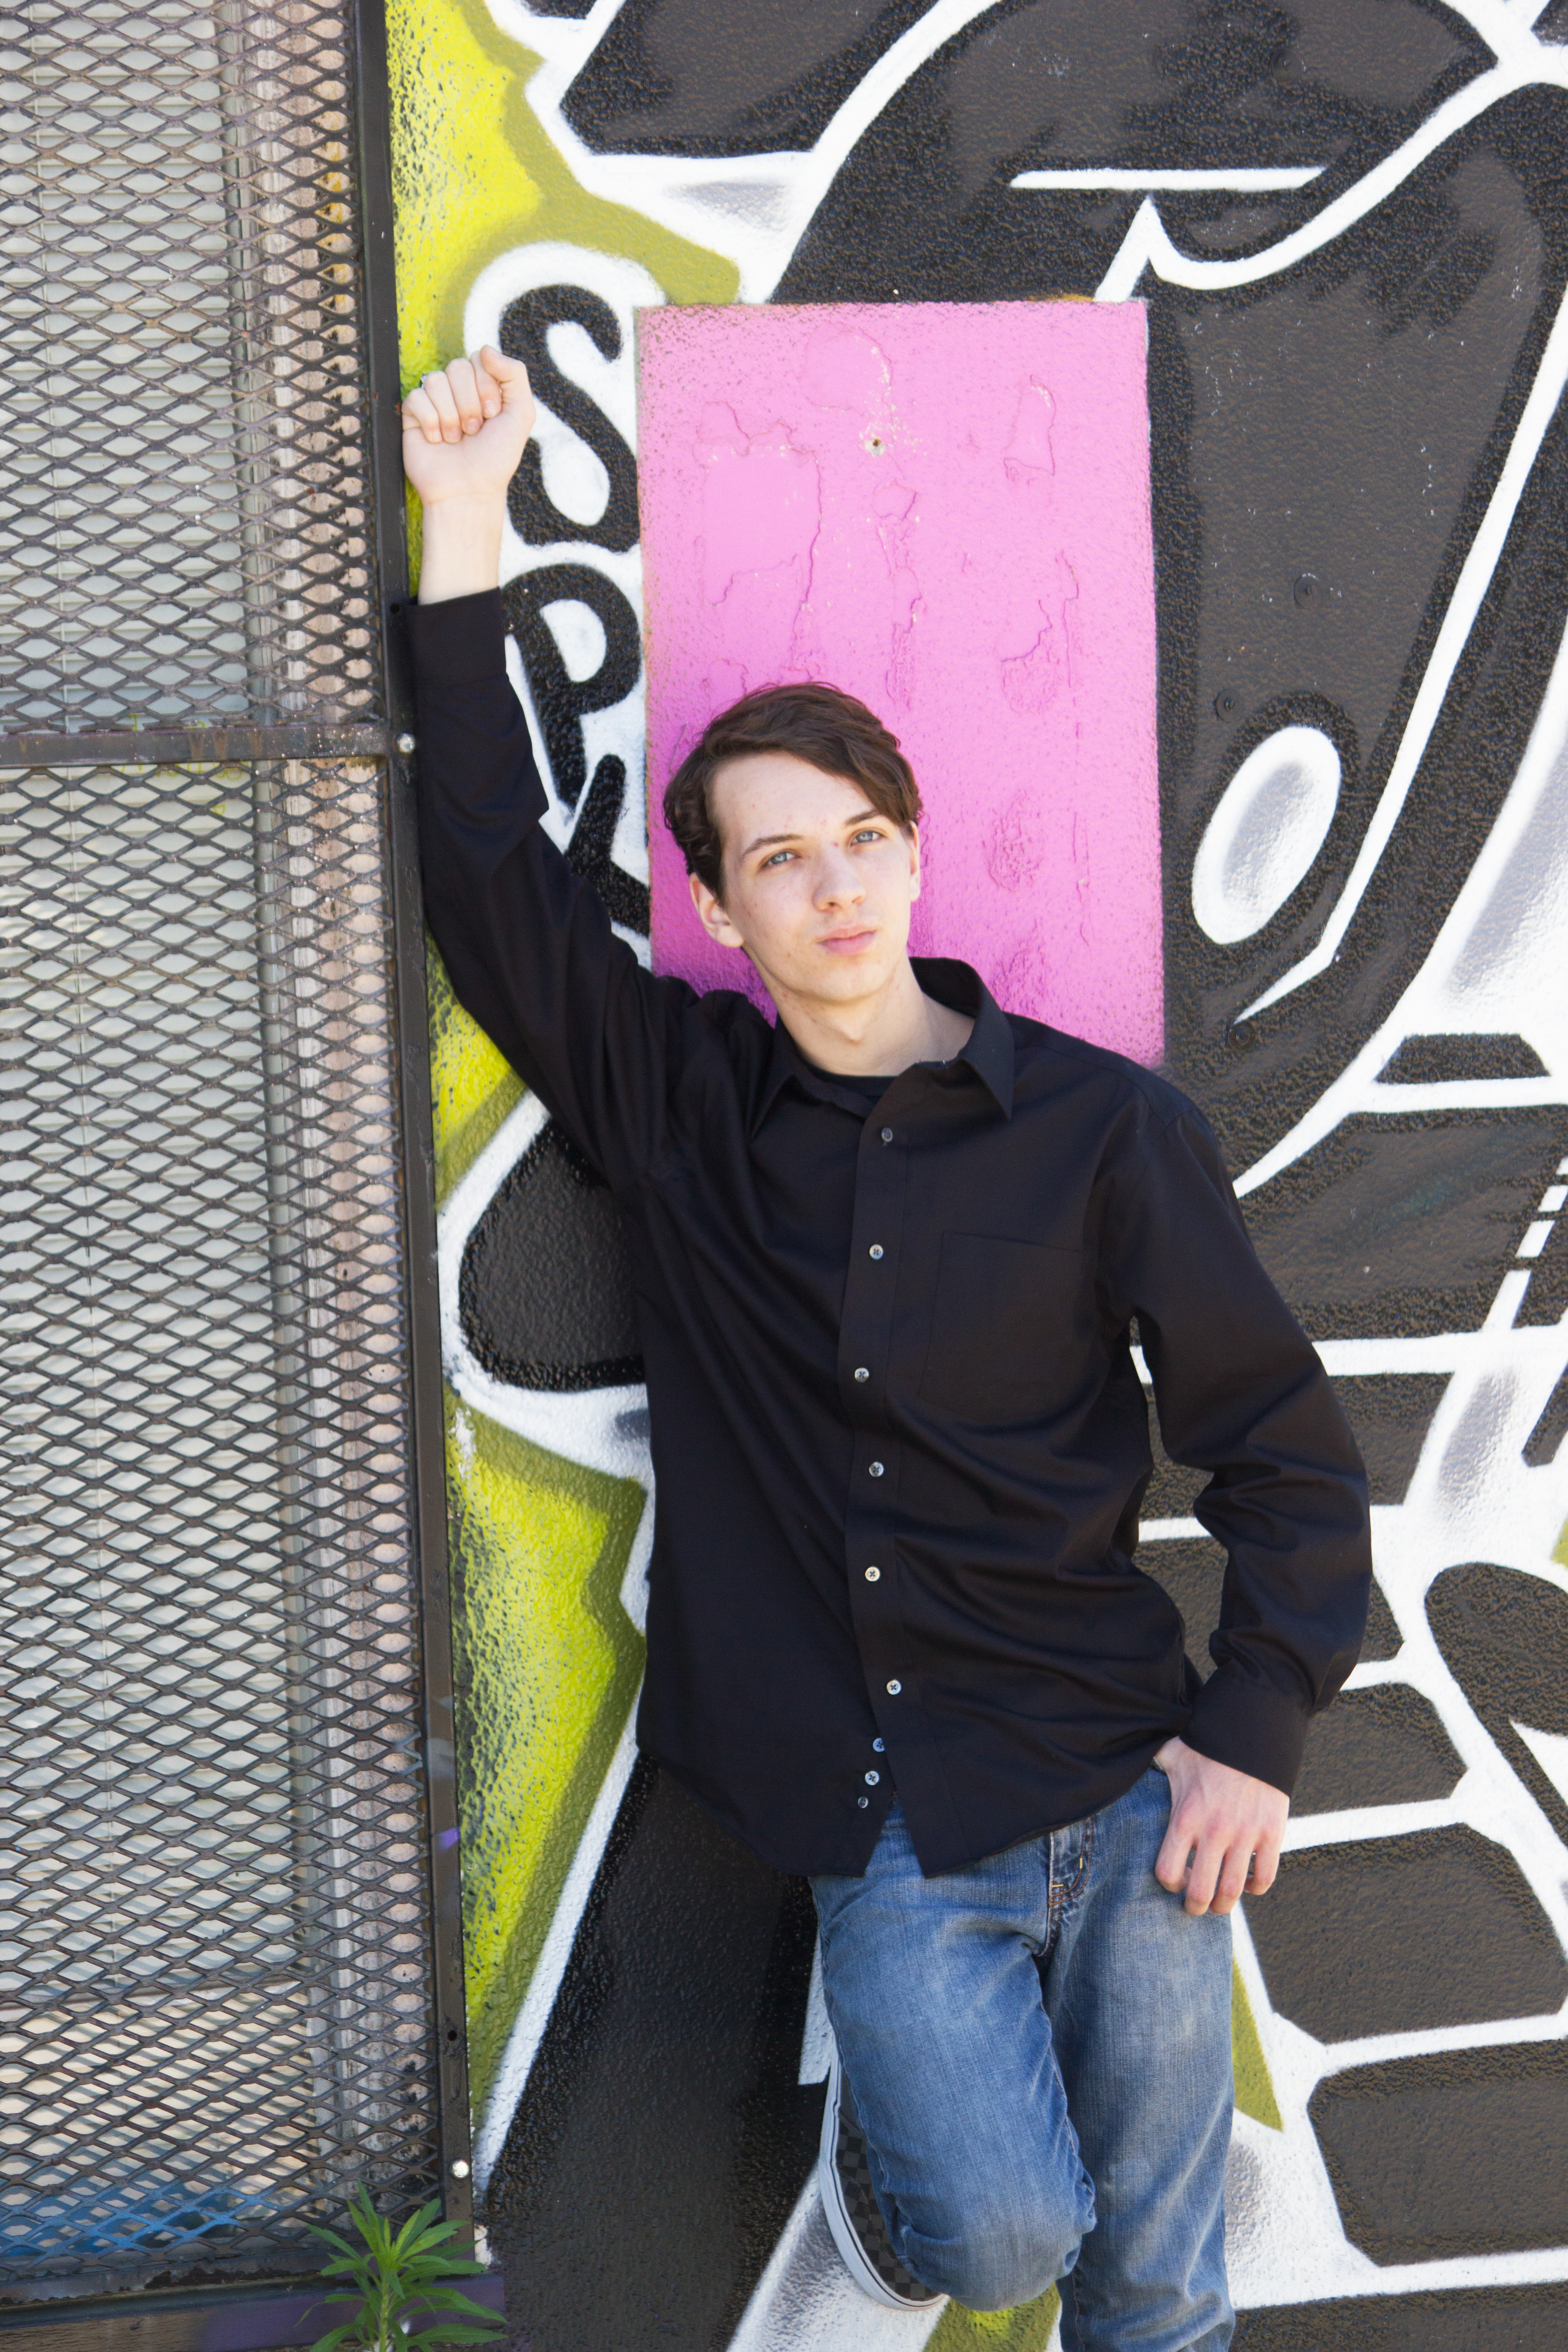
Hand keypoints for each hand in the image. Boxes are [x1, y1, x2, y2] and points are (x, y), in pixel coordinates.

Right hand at [401, 347, 535, 602]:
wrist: (468, 492)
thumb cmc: (495, 459)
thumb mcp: (521, 415)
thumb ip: (515, 375)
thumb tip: (485, 348)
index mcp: (483, 386)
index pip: (479, 359)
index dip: (486, 386)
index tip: (492, 415)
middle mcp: (458, 391)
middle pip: (457, 367)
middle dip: (469, 403)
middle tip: (474, 431)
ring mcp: (435, 401)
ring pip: (435, 380)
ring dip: (451, 415)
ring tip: (456, 438)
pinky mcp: (413, 415)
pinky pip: (416, 397)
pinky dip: (431, 422)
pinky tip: (437, 440)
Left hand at [1153, 1736, 1287, 1917]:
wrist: (1253, 1732)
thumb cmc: (1207, 1746)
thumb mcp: (1171, 1756)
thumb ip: (1150, 1769)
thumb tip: (1123, 1764)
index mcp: (1185, 1817)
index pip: (1168, 1872)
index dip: (1169, 1885)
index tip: (1174, 1881)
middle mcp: (1214, 1831)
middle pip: (1201, 1893)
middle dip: (1196, 1907)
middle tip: (1196, 1906)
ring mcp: (1245, 1835)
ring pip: (1233, 1892)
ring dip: (1225, 1905)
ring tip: (1221, 1902)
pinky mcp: (1272, 1834)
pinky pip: (1265, 1877)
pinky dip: (1256, 1887)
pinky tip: (1248, 1880)